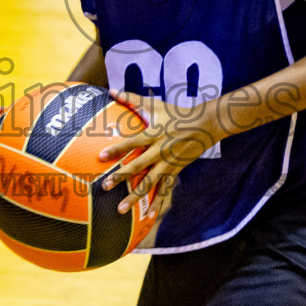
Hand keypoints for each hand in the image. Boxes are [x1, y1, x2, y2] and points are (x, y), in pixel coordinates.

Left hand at [98, 90, 221, 220]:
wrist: (205, 124)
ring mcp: (168, 163)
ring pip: (149, 183)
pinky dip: (158, 203)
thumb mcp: (155, 104)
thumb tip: (111, 89)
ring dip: (134, 197)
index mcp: (153, 134)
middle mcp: (160, 151)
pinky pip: (165, 189)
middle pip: (138, 166)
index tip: (100, 157)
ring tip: (120, 209)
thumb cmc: (176, 113)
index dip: (116, 150)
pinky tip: (149, 216)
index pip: (131, 143)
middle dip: (120, 177)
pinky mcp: (175, 171)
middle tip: (104, 187)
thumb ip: (131, 99)